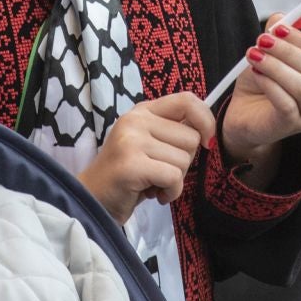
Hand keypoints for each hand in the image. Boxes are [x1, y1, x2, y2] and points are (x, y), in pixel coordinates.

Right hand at [77, 92, 217, 224]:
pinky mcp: (132, 164)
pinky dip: (170, 192)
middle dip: (184, 162)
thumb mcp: (149, 143)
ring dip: (175, 181)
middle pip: (191, 137)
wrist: (94, 200)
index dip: (205, 120)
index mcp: (143, 111)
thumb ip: (172, 131)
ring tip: (153, 183)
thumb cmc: (128, 175)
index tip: (206, 142)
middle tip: (160, 171)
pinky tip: (154, 194)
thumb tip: (207, 130)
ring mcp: (132, 140)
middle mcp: (136, 120)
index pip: (187, 100)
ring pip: (184, 160)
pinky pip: (174, 178)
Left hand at [220, 15, 300, 170]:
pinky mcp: (294, 126)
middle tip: (262, 40)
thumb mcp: (268, 56)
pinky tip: (256, 73)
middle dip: (288, 52)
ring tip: (254, 55)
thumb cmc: (262, 85)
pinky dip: (270, 85)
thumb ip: (277, 38)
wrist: (244, 116)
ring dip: (277, 67)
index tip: (278, 27)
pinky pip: (287, 104)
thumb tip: (280, 17)